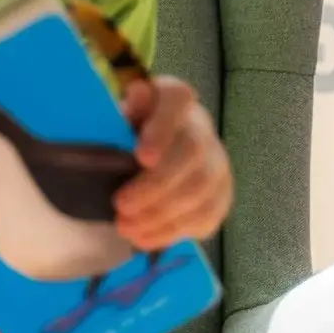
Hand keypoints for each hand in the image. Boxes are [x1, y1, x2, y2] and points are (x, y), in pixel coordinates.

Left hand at [114, 76, 233, 251]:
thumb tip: (136, 95)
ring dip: (161, 214)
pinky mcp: (220, 194)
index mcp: (172, 98)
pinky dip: (173, 231)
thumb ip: (119, 110)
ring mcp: (216, 161)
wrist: (143, 157)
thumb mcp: (112, 117)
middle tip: (120, 206)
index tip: (141, 157)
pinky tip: (144, 237)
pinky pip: (207, 215)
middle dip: (156, 185)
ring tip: (125, 227)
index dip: (164, 129)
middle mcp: (201, 126)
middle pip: (192, 152)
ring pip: (201, 189)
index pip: (178, 99)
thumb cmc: (122, 136)